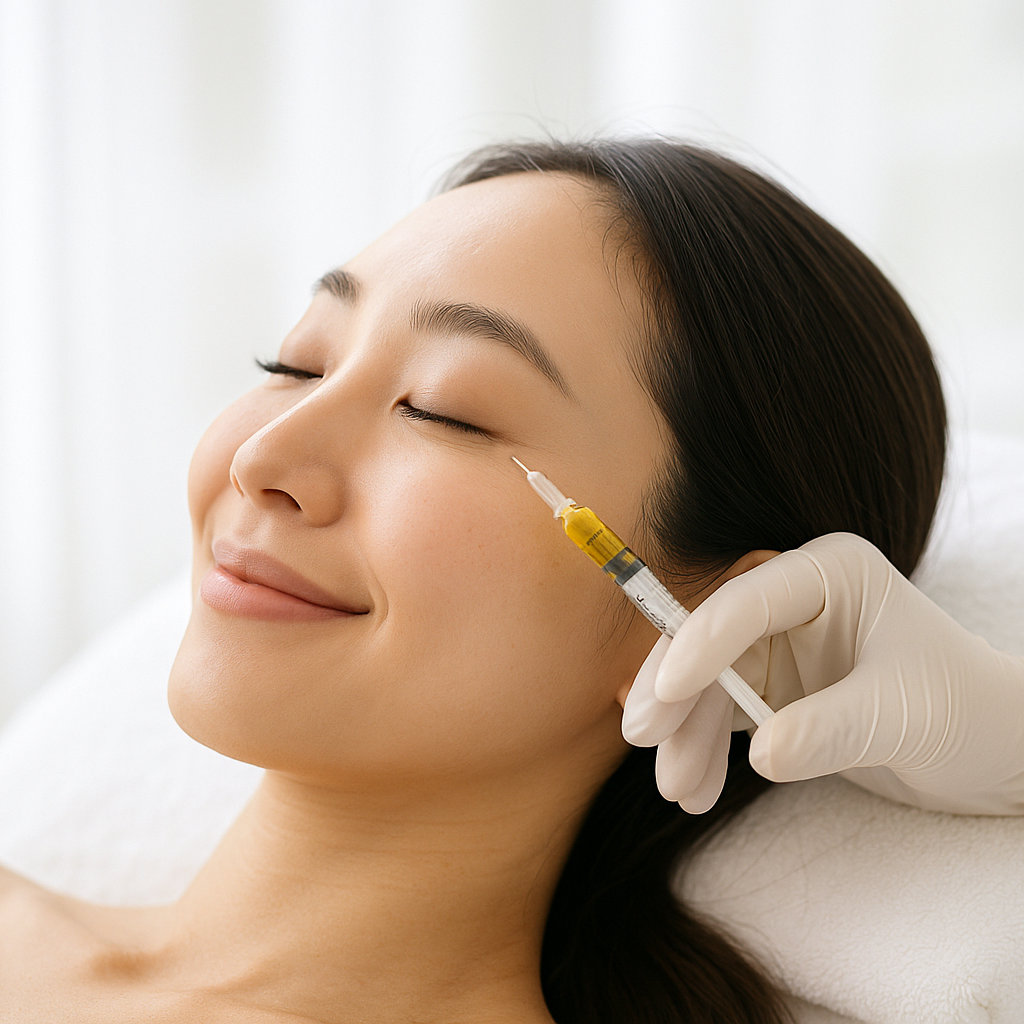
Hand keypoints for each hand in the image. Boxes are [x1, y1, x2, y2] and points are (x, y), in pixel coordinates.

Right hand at [622, 533, 1023, 814]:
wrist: (992, 752)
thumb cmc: (965, 711)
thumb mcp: (901, 716)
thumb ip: (830, 730)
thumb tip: (760, 755)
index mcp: (831, 574)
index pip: (749, 598)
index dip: (701, 641)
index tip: (663, 694)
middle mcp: (795, 601)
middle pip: (711, 639)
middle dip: (675, 690)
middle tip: (646, 738)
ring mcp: (780, 646)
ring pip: (706, 683)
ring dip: (686, 734)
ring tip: (682, 791)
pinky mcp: (772, 690)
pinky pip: (719, 717)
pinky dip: (703, 751)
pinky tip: (697, 790)